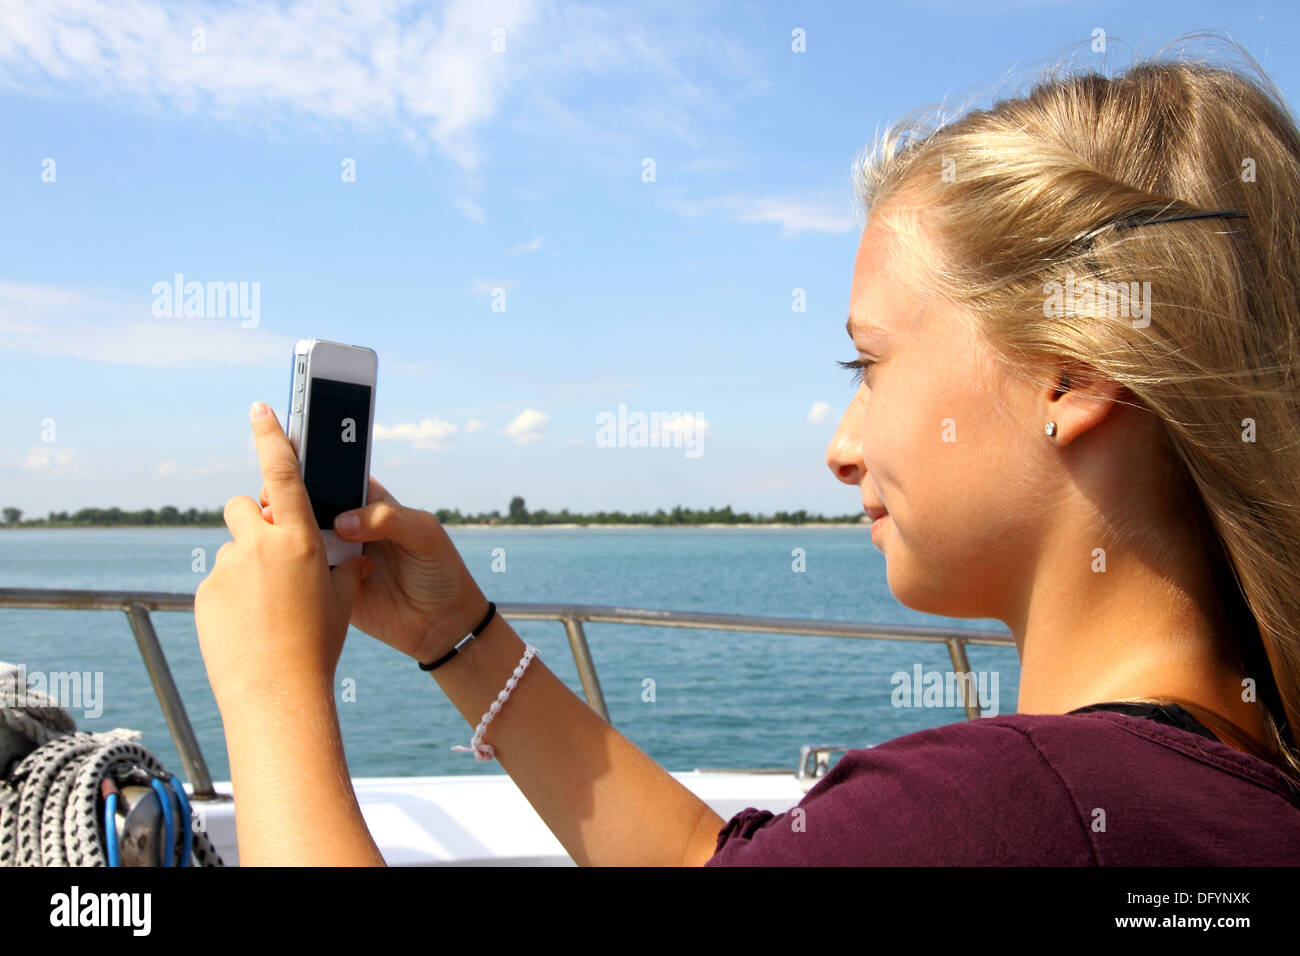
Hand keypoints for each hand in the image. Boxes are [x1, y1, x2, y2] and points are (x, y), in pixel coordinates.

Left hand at [195, 401, 369, 707]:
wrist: (277, 692)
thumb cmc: (320, 643)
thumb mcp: (344, 597)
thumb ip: (340, 563)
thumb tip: (344, 549)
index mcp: (298, 538)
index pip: (282, 473)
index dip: (272, 436)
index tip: (259, 409)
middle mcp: (258, 545)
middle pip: (245, 506)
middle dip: (256, 519)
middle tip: (276, 551)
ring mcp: (227, 569)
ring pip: (234, 549)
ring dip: (248, 564)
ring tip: (269, 606)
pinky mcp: (206, 594)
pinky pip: (221, 582)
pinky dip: (235, 596)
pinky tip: (251, 626)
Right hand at [258, 472, 487, 664]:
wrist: (440, 624)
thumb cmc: (440, 571)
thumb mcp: (424, 535)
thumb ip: (388, 518)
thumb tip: (342, 522)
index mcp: (371, 504)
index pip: (336, 477)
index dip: (313, 470)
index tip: (289, 469)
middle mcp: (349, 526)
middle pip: (309, 505)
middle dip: (288, 501)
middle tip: (274, 504)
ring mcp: (336, 556)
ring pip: (299, 538)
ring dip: (283, 533)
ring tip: (271, 530)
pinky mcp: (328, 586)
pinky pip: (301, 573)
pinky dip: (288, 568)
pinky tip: (276, 564)